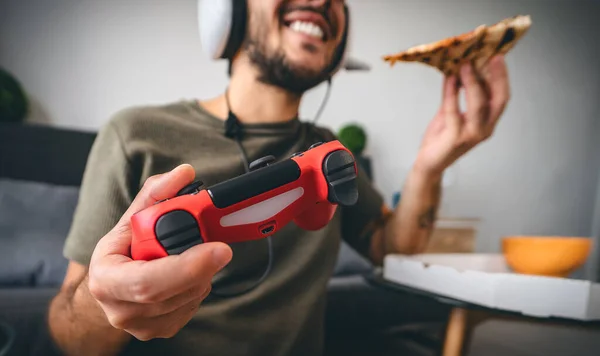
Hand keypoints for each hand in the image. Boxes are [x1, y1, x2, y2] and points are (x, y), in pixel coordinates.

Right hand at [86, 164, 232, 340]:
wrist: (112, 285)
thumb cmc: (122, 250)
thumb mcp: (133, 217)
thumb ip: (157, 193)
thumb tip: (184, 173)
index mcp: (106, 279)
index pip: (148, 282)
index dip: (187, 267)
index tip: (219, 248)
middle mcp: (119, 309)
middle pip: (174, 293)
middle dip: (202, 268)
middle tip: (220, 248)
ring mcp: (141, 326)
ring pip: (188, 300)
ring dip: (201, 276)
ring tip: (192, 258)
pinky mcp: (160, 331)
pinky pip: (192, 308)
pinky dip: (198, 288)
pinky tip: (188, 275)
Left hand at [414, 55, 510, 176]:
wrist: (429, 162)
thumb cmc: (441, 139)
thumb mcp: (449, 112)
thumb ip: (454, 94)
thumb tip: (455, 69)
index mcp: (487, 122)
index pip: (501, 97)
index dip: (502, 78)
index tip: (498, 57)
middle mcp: (484, 129)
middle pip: (498, 100)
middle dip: (496, 77)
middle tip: (489, 56)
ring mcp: (472, 135)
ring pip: (478, 105)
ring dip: (472, 83)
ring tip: (465, 65)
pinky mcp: (456, 139)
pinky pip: (455, 112)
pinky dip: (452, 94)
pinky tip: (449, 80)